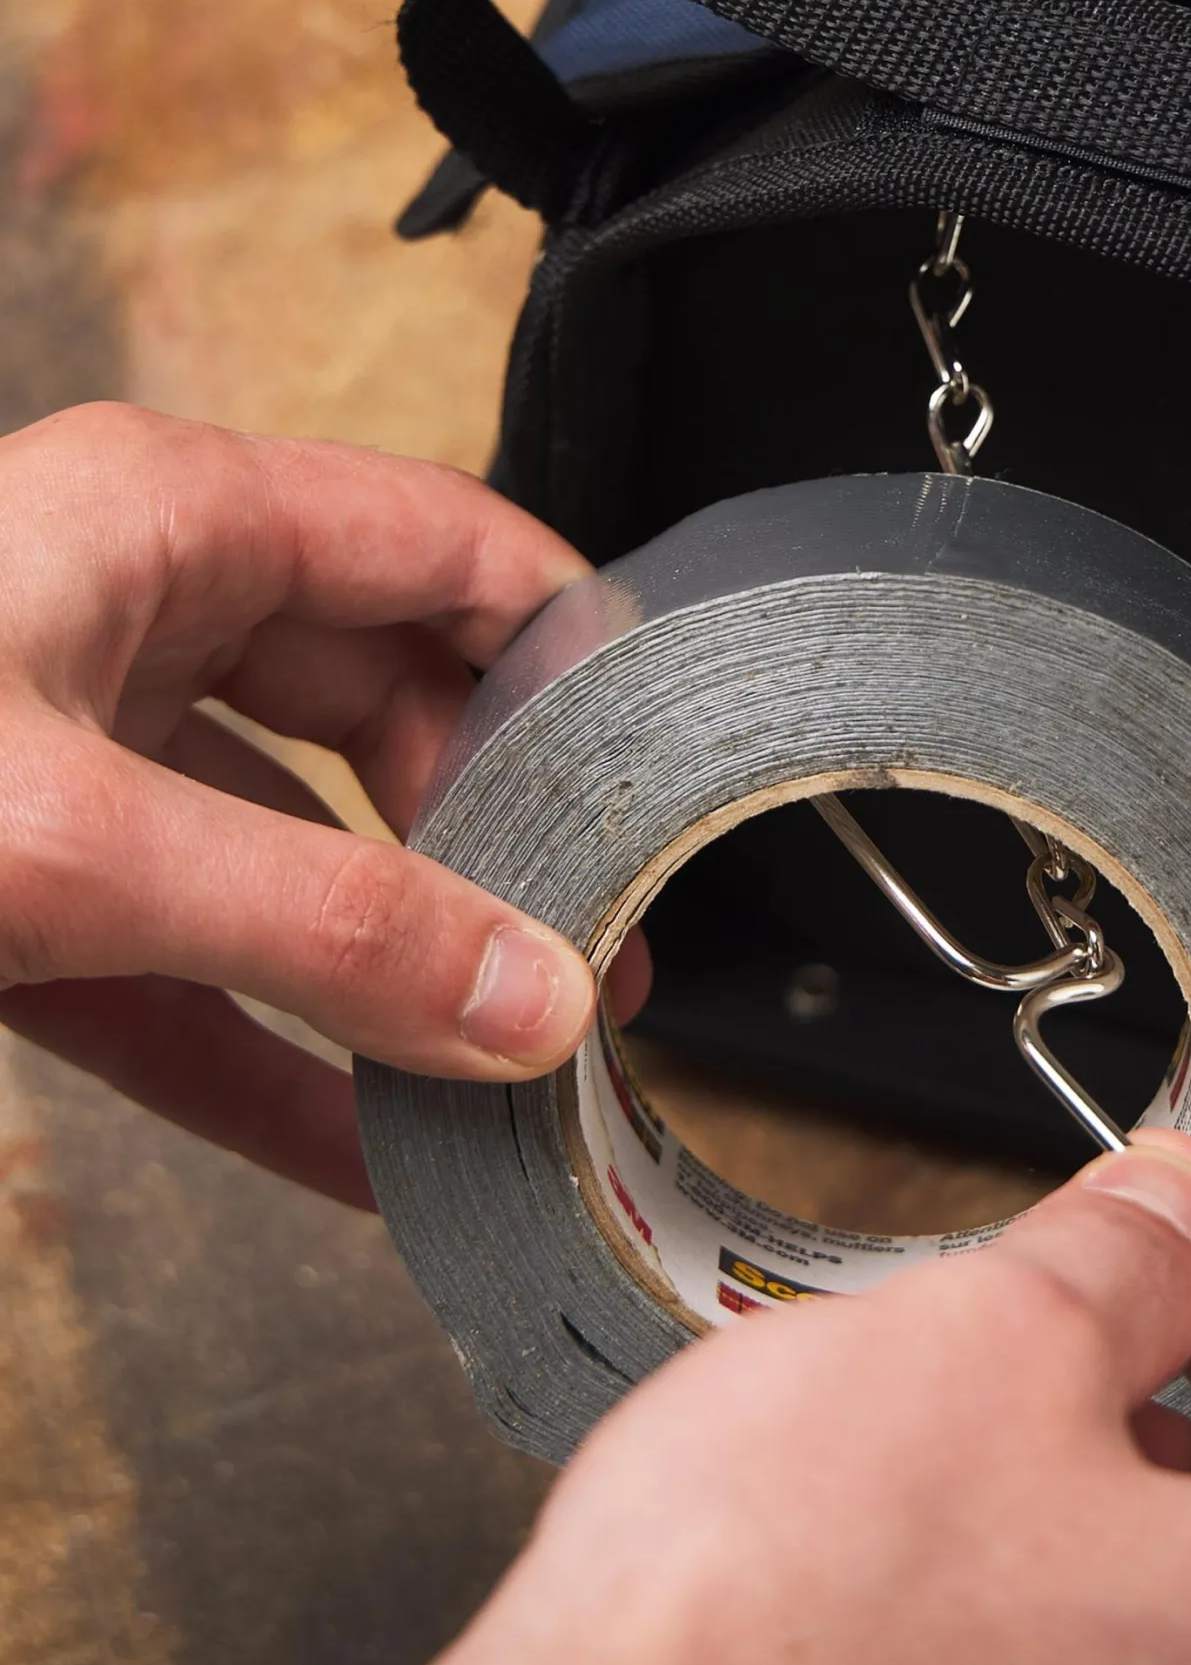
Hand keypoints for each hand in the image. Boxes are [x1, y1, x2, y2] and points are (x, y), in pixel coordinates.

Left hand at [0, 403, 626, 1208]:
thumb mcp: (71, 839)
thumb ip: (320, 921)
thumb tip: (527, 995)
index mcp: (174, 519)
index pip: (449, 549)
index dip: (568, 648)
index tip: (653, 770)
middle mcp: (138, 610)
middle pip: (389, 711)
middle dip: (494, 841)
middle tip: (587, 954)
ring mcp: (78, 745)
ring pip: (294, 848)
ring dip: (388, 966)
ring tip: (497, 1066)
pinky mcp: (23, 875)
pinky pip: (187, 961)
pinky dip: (267, 1049)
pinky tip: (353, 1145)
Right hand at [408, 1130, 1190, 1664]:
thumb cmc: (777, 1629)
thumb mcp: (996, 1338)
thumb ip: (1128, 1257)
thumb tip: (1178, 1217)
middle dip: (1163, 1364)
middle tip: (1077, 1274)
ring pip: (1152, 1592)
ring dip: (1071, 1469)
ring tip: (952, 1400)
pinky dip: (1007, 1571)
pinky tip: (892, 1525)